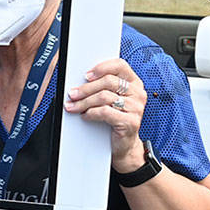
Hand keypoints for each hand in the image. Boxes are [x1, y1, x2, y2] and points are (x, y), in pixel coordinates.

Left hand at [63, 57, 145, 171]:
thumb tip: (80, 81)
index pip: (119, 65)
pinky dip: (91, 113)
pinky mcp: (131, 121)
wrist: (123, 145)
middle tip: (72, 94)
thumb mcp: (110, 99)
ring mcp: (136, 108)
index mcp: (134, 83)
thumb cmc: (114, 119)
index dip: (101, 67)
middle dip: (85, 88)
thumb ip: (102, 87)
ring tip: (73, 107)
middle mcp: (137, 93)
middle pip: (108, 81)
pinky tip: (85, 116)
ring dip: (84, 102)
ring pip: (104, 97)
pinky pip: (105, 112)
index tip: (86, 75)